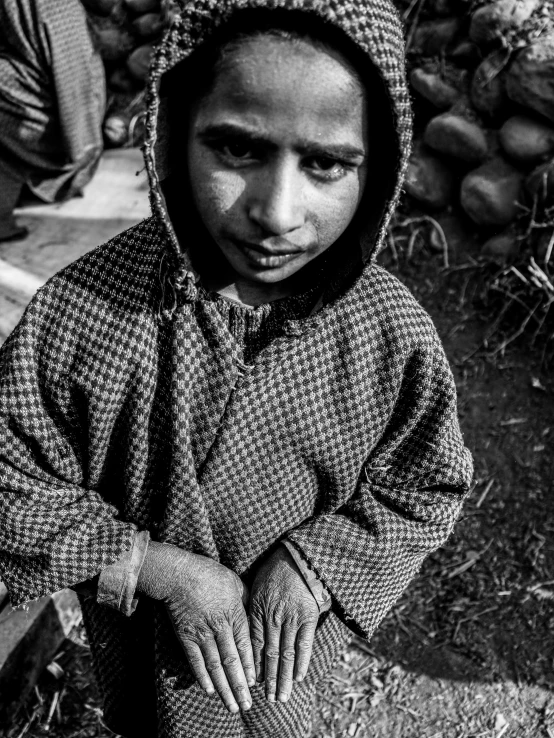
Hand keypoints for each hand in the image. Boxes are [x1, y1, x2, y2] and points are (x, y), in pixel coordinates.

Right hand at [137, 542, 254, 712]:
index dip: (250, 666)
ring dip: (224, 688)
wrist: (178, 573)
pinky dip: (202, 678)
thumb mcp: (234, 581)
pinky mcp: (185, 637)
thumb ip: (246, 600)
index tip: (255, 684)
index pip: (245, 645)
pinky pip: (195, 662)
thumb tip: (256, 613)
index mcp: (234, 613)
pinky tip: (210, 691)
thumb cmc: (209, 574)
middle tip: (247, 704)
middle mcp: (219, 627)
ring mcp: (201, 633)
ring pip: (215, 666)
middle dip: (240, 685)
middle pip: (231, 661)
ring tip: (232, 705)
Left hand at [249, 545, 318, 703]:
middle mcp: (273, 617)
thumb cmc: (274, 569)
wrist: (298, 556)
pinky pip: (304, 643)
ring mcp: (291, 618)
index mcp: (258, 610)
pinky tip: (297, 677)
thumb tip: (242, 626)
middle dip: (268, 679)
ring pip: (285, 654)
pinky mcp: (308, 616)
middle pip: (269, 654)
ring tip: (281, 696)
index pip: (253, 644)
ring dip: (283, 678)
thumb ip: (250, 608)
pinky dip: (301, 662)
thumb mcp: (255, 586)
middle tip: (268, 698)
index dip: (252, 665)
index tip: (251, 682)